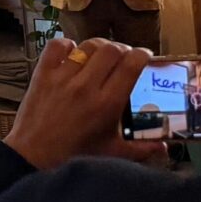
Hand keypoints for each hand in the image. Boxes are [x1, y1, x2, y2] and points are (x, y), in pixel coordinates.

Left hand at [2, 37, 152, 170]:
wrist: (34, 156)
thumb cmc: (75, 155)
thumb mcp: (113, 153)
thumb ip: (142, 149)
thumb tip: (165, 147)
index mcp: (107, 104)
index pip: (130, 66)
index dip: (142, 55)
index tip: (146, 55)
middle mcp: (86, 86)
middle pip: (111, 50)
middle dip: (122, 49)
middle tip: (125, 56)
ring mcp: (62, 78)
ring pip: (86, 46)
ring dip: (99, 46)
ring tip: (102, 54)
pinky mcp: (42, 74)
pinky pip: (56, 46)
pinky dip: (67, 45)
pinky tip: (73, 53)